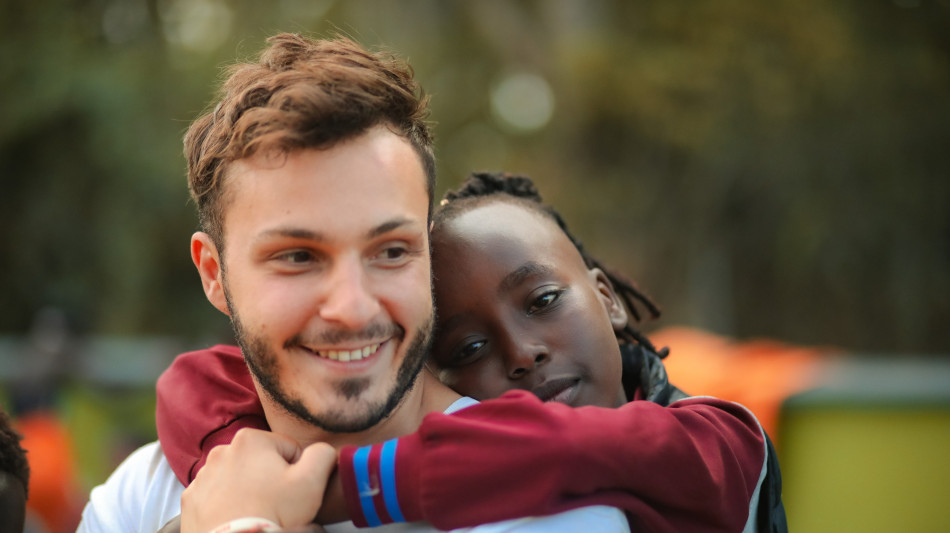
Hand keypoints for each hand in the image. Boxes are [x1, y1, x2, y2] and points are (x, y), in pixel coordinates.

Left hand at [180, 428, 336, 532]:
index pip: (287, 450)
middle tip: (276, 504)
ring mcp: (202, 476)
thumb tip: (322, 450)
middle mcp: (221, 451)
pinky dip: (226, 505)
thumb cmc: (274, 512)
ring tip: (256, 513)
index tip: (292, 492)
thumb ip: (323, 454)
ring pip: (237, 478)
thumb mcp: (312, 480)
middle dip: (270, 479)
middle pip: (261, 462)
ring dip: (247, 491)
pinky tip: (237, 518)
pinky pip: (215, 497)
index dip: (297, 472)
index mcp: (251, 439)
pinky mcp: (191, 500)